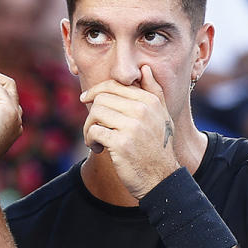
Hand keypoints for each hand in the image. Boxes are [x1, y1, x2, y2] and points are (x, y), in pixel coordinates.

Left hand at [81, 65, 178, 198]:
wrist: (161, 179)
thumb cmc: (157, 148)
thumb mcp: (161, 117)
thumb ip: (154, 92)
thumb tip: (144, 68)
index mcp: (150, 101)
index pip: (114, 85)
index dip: (95, 91)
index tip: (86, 99)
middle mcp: (142, 110)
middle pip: (101, 99)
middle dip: (92, 114)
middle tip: (95, 129)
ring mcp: (132, 126)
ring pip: (95, 113)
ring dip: (90, 128)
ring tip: (97, 141)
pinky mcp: (121, 143)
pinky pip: (94, 132)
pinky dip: (91, 141)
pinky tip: (99, 150)